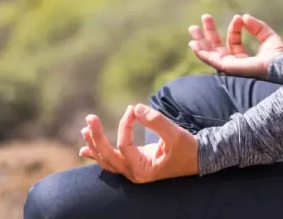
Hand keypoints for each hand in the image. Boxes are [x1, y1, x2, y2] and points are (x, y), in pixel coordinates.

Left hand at [79, 104, 197, 183]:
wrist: (197, 159)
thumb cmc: (187, 148)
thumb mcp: (175, 134)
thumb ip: (156, 121)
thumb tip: (136, 108)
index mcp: (143, 169)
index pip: (125, 145)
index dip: (125, 125)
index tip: (132, 109)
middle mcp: (135, 173)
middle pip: (108, 157)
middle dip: (97, 138)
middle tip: (90, 118)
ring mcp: (133, 171)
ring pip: (107, 161)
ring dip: (95, 145)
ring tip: (85, 130)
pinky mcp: (134, 165)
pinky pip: (111, 162)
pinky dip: (98, 155)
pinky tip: (85, 149)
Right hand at [188, 14, 282, 78]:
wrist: (280, 66)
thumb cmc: (278, 56)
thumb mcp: (268, 36)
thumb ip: (257, 26)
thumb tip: (244, 16)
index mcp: (243, 58)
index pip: (233, 41)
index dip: (234, 28)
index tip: (238, 18)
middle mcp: (235, 64)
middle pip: (217, 47)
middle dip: (209, 32)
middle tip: (204, 16)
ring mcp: (230, 67)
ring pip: (210, 53)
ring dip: (200, 41)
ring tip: (192, 28)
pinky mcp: (227, 67)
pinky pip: (210, 60)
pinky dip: (201, 52)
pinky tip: (193, 44)